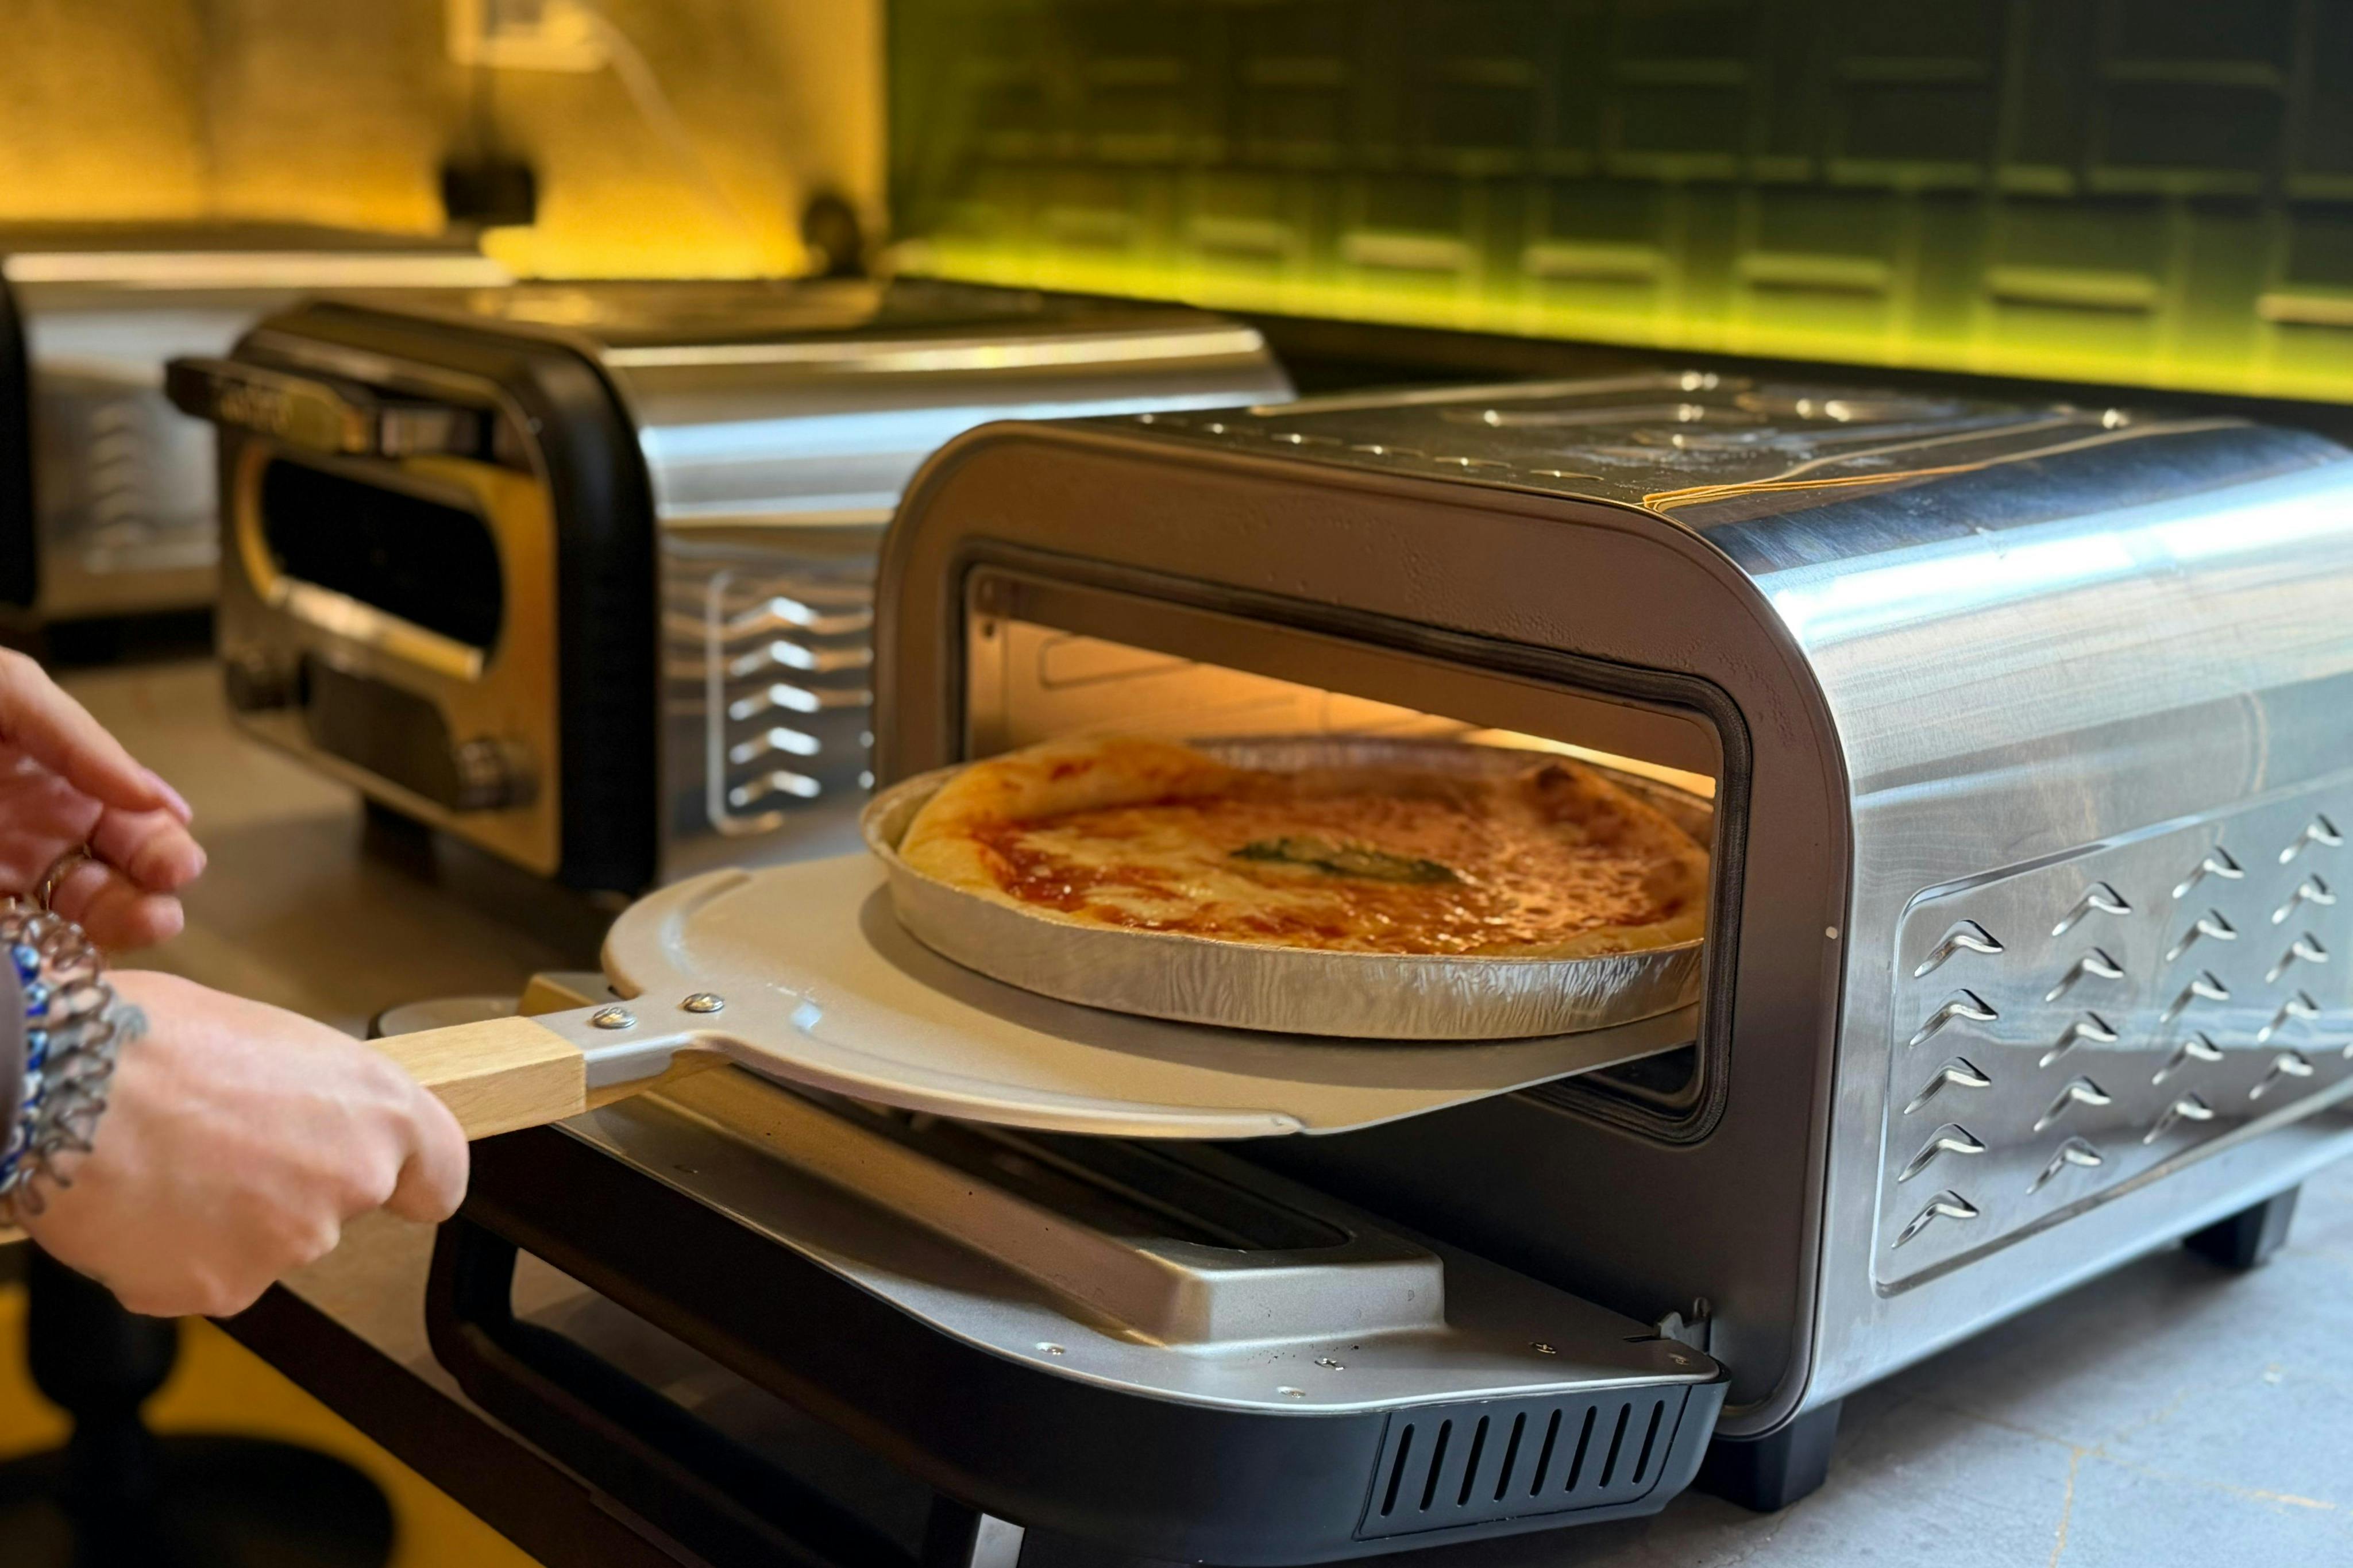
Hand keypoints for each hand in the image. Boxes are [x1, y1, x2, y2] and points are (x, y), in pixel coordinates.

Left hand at [0, 650, 202, 949]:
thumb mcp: (7, 693)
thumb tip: (148, 796)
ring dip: (121, 916)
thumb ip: (74, 736)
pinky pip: (30, 937)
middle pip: (109, 859)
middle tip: (168, 887)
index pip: (120, 802)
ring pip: (76, 906)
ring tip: (150, 920)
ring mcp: (5, 867)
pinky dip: (61, 946)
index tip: (174, 840)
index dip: (152, 822)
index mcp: (45, 766)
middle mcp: (30, 823)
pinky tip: (84, 946)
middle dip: (149, 874)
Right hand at [20, 971, 468, 1317]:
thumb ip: (308, 1095)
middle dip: (280, 1188)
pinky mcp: (219, 1290)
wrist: (58, 1086)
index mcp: (376, 1110)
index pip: (439, 1174)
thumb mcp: (265, 1037)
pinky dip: (165, 1253)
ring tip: (163, 1161)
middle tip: (214, 1143)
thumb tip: (275, 1090)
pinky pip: (196, 1278)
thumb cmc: (147, 1038)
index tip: (401, 1188)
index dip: (414, 1182)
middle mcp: (350, 1183)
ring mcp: (287, 1245)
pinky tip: (135, 1201)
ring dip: (220, 1220)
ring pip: (260, 1245)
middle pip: (330, 1209)